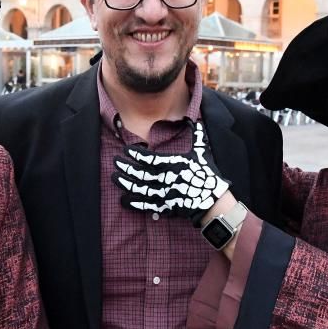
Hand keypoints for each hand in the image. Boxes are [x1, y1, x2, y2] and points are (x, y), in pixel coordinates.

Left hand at [114, 121, 229, 222]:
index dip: (134, 153)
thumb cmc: (207, 175)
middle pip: (138, 172)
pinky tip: (123, 200)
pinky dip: (133, 204)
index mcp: (171, 164)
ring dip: (124, 184)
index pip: (147, 157)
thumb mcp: (201, 153)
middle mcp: (163, 178)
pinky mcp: (164, 207)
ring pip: (138, 188)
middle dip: (125, 167)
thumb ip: (196, 137)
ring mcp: (162, 194)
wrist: (213, 199)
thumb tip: (194, 121)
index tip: (125, 150)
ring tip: (114, 178)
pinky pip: (145, 205)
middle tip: (115, 162)